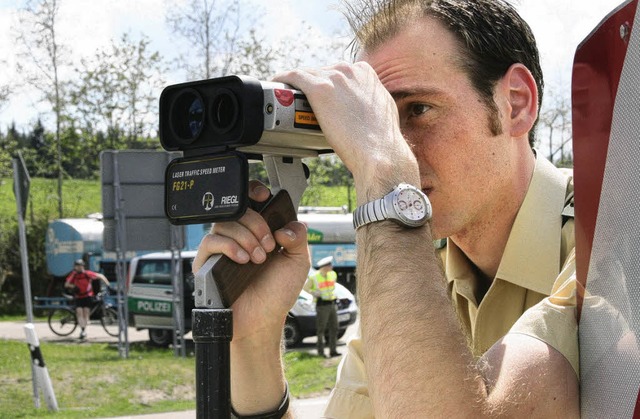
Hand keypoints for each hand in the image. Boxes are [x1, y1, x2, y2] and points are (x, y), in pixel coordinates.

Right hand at [192, 181, 309, 343]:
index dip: (254, 191)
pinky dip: (230, 247)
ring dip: (246, 238)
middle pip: (238, 208)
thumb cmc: (277, 292)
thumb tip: (286, 225)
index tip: (264, 197)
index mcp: (259, 230)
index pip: (250, 200)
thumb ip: (299, 237)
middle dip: (257, 223)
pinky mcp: (208, 262)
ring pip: (225, 223)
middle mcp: (239, 235)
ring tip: (258, 259)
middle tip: (269, 245)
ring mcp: (222, 247)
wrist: (263, 319)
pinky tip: (243, 259)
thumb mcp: (298, 261)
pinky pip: (211, 241)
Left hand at [273, 62, 419, 199]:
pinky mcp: (319, 89)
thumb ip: (368, 101)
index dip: (327, 85)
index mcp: (365, 73)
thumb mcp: (381, 109)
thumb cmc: (380, 139)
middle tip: (302, 102)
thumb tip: (359, 107)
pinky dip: (284, 79)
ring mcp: (334, 78)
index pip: (337, 73)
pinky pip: (295, 77)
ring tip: (287, 98)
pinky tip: (277, 83)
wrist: (378, 152)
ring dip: (297, 85)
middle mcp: (350, 71)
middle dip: (312, 86)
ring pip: (307, 75)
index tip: (321, 95)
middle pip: (321, 73)